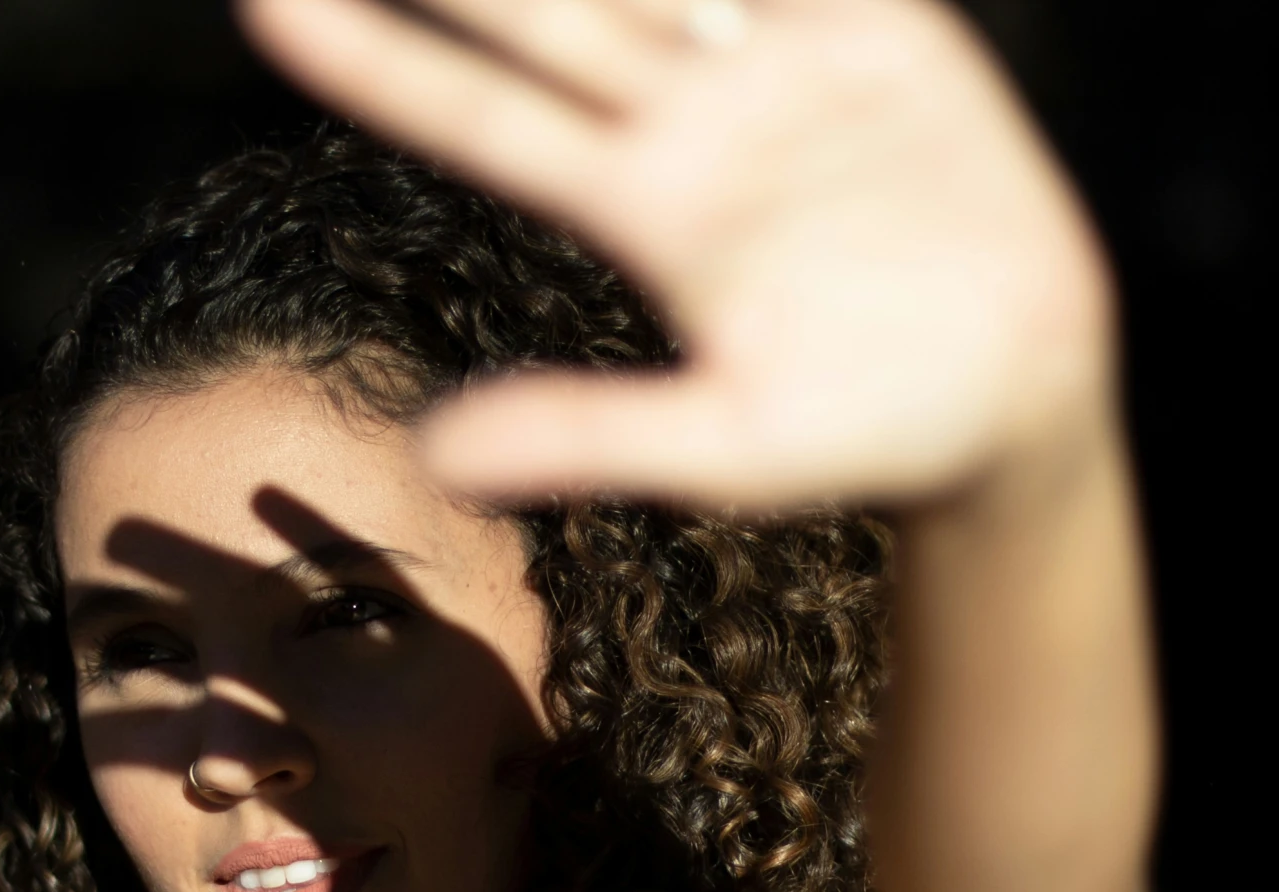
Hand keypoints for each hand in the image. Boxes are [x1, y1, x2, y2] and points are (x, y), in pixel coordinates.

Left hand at [239, 0, 1117, 511]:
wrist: (1016, 396)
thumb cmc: (858, 436)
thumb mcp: (725, 449)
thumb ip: (588, 437)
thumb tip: (432, 459)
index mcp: (641, 211)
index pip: (482, 118)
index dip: (377, 61)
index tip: (261, 6)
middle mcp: (687, 123)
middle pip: (546, 10)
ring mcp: (778, 70)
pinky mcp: (880, 35)